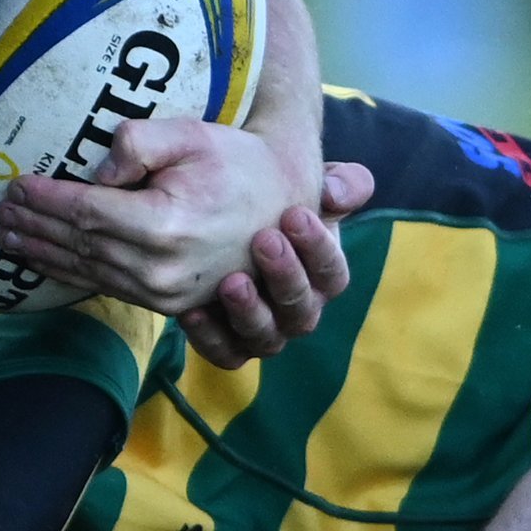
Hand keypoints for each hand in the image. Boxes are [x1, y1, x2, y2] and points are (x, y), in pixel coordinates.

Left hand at [0, 125, 365, 355]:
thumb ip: (137, 145)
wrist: (282, 206)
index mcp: (165, 225)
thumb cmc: (236, 163)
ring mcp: (166, 293)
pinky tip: (47, 262)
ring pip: (87, 272)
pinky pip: (108, 288)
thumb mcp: (191, 135)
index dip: (46, 200)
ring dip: (44, 254)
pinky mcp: (169, 304)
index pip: (85, 212)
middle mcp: (161, 268)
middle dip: (35, 227)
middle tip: (0, 212)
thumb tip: (95, 174)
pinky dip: (71, 274)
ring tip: (10, 236)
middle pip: (79, 245)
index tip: (15, 185)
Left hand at [173, 161, 378, 366]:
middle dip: (285, 275)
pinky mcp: (230, 345)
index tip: (294, 214)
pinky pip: (225, 353)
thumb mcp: (301, 177)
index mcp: (323, 274)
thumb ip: (334, 180)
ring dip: (250, 312)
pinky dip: (211, 337)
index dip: (319, 247)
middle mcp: (300, 309)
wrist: (220, 212)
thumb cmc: (268, 194)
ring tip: (230, 282)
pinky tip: (191, 310)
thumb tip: (338, 192)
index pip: (333, 271)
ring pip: (267, 336)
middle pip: (303, 307)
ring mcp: (265, 330)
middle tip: (264, 241)